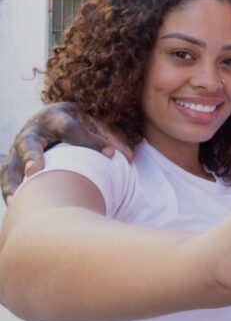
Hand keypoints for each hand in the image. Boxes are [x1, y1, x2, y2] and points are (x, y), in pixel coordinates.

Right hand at [1, 103, 133, 201]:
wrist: (49, 118)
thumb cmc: (78, 125)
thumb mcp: (94, 125)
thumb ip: (110, 139)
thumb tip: (129, 157)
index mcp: (57, 117)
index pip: (71, 128)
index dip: (91, 142)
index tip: (111, 155)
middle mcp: (35, 130)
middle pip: (29, 142)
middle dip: (32, 155)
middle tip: (36, 170)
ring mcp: (20, 146)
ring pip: (11, 162)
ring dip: (14, 179)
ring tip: (17, 196)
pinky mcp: (13, 160)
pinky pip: (7, 176)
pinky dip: (9, 189)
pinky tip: (15, 203)